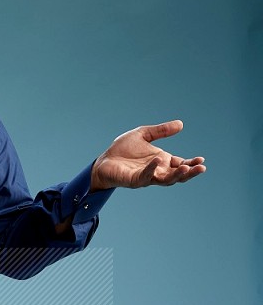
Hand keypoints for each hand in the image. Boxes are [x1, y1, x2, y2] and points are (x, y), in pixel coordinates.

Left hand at [90, 120, 205, 190]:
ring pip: (165, 180)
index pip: (180, 164)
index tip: (201, 160)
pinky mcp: (134, 180)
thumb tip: (181, 124)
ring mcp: (146, 177)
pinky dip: (152, 169)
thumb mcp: (144, 134)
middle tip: (201, 168)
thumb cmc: (123, 149)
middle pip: (177, 175)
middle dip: (189, 172)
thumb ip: (161, 131)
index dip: (191, 163)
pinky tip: (157, 160)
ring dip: (176, 175)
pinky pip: (145, 176)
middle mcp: (157, 170)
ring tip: (186, 168)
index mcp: (161, 161)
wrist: (104, 160)